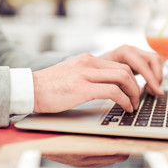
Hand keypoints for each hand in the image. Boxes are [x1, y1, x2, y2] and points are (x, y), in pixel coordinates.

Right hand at [32, 45, 162, 113]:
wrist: (29, 88)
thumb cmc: (48, 86)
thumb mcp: (71, 74)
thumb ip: (87, 75)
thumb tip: (101, 86)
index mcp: (87, 59)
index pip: (118, 64)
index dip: (131, 78)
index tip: (133, 90)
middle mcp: (89, 63)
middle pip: (124, 69)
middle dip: (136, 85)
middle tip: (138, 99)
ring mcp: (86, 74)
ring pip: (123, 77)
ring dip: (133, 93)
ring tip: (133, 105)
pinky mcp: (82, 87)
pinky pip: (113, 91)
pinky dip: (124, 100)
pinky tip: (125, 108)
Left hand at [100, 45, 163, 95]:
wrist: (90, 68)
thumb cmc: (96, 73)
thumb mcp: (105, 79)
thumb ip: (120, 84)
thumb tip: (137, 93)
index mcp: (123, 52)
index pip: (143, 64)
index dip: (151, 79)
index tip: (156, 91)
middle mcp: (131, 50)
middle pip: (154, 59)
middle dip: (156, 77)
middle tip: (154, 92)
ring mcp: (136, 53)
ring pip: (156, 61)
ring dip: (156, 76)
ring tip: (150, 90)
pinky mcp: (138, 59)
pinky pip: (153, 65)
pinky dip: (153, 76)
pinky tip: (147, 87)